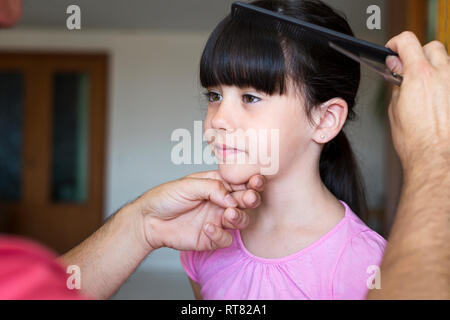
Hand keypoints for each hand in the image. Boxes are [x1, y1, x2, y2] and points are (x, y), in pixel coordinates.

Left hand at [132, 171, 264, 251]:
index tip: (255, 181)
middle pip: (246, 201)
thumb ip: (213, 188)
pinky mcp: (211, 238)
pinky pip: (226, 239)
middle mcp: (221, 202)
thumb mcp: (188, 185)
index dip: (251, 182)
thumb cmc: (166, 197)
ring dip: (239, 217)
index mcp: (217, 185)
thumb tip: (232, 198)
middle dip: (251, 199)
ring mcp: (217, 220)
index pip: (240, 183)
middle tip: (247, 198)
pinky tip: (208, 228)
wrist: (149, 220)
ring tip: (228, 214)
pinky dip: (220, 234)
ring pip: (241, 220)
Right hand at [385, 32, 448, 174]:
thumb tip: (396, 71)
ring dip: (434, 68)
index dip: (396, 44)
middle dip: (418, 54)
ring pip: (446, 62)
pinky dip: (443, 84)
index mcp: (420, 75)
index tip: (392, 51)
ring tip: (424, 87)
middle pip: (432, 47)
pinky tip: (436, 99)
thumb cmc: (415, 140)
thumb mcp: (395, 108)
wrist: (435, 157)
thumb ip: (396, 83)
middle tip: (407, 69)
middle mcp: (442, 75)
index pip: (408, 41)